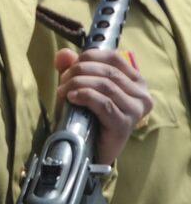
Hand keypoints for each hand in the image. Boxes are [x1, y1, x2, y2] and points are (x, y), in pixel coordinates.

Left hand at [53, 48, 150, 164]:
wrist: (89, 149)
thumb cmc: (87, 116)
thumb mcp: (79, 87)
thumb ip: (73, 68)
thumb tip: (63, 54)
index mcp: (135, 81)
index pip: (114, 58)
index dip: (89, 57)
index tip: (71, 64)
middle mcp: (141, 94)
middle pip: (107, 71)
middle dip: (79, 71)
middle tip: (63, 80)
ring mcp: (135, 110)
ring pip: (105, 85)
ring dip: (78, 84)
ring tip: (63, 91)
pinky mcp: (124, 124)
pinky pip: (104, 103)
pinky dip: (84, 96)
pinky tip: (71, 98)